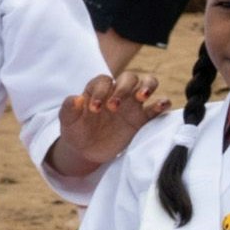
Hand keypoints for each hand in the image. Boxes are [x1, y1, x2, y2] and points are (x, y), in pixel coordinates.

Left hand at [51, 70, 165, 176]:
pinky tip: (160, 106)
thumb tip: (77, 99)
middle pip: (129, 77)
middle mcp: (118, 93)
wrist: (86, 151)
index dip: (100, 91)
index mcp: (99, 90)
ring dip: (147, 86)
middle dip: (123, 88)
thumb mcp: (68, 121)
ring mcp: (132, 104)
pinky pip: (157, 107)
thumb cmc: (76, 131)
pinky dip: (162, 103)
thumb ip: (69, 109)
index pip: (104, 80)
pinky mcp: (143, 118)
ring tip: (141, 97)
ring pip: (147, 83)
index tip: (94, 110)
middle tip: (113, 107)